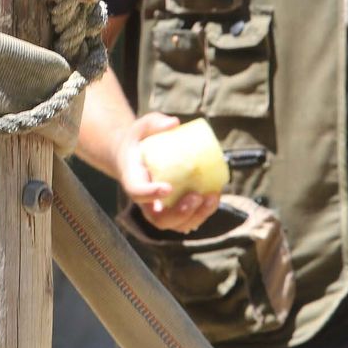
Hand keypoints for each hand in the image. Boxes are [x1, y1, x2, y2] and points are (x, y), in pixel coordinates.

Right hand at [115, 111, 221, 233]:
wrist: (135, 157)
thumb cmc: (139, 141)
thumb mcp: (141, 127)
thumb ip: (154, 123)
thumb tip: (174, 123)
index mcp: (132, 180)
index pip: (137, 192)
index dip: (151, 194)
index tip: (168, 187)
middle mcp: (144, 202)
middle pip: (158, 219)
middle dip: (179, 213)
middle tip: (195, 196)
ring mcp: (159, 210)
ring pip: (175, 225)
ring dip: (195, 216)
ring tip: (211, 198)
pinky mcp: (173, 210)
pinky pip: (187, 220)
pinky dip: (202, 213)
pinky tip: (214, 198)